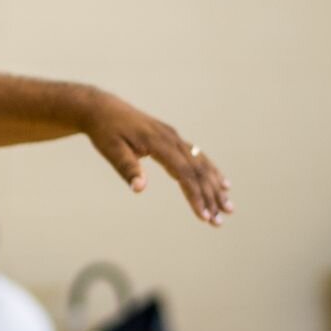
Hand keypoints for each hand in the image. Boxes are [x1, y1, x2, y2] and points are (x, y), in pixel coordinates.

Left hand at [85, 91, 232, 226]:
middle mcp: (171, 138)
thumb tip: (140, 188)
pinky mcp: (172, 138)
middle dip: (210, 196)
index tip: (204, 216)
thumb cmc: (105, 131)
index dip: (195, 195)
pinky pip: (196, 156)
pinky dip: (210, 171)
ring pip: (201, 163)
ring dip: (215, 186)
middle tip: (220, 221)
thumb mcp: (111, 150)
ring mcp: (173, 137)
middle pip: (197, 170)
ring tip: (228, 207)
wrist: (102, 109)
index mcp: (157, 141)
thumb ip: (127, 168)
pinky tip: (221, 183)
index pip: (183, 172)